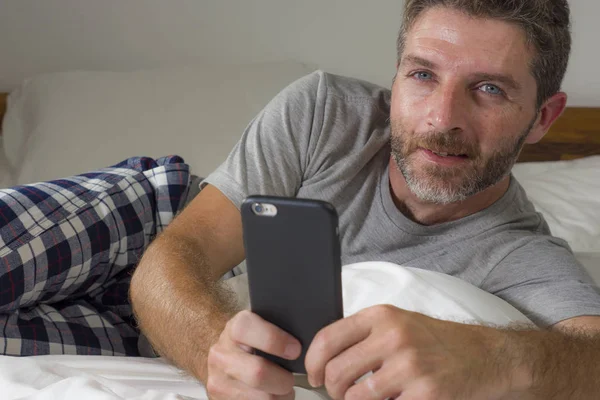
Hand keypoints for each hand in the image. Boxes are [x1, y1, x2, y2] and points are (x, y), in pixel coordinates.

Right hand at [206, 310, 301, 398]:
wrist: (226, 363)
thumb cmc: (251, 345)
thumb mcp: (260, 329)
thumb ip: (278, 329)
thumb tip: (307, 337)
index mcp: (234, 329)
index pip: (247, 329)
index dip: (275, 340)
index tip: (295, 350)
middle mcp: (222, 354)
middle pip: (258, 372)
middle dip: (283, 380)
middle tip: (290, 379)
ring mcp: (219, 380)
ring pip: (261, 397)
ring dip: (279, 397)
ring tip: (281, 389)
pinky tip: (270, 395)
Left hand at [305, 305, 511, 399]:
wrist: (486, 355)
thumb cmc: (437, 341)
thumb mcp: (399, 323)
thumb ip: (364, 336)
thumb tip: (325, 360)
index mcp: (381, 316)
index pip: (328, 339)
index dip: (313, 363)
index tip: (314, 377)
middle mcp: (393, 336)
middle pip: (337, 372)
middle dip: (332, 391)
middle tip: (340, 395)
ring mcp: (410, 365)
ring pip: (355, 397)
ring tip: (367, 399)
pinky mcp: (426, 393)